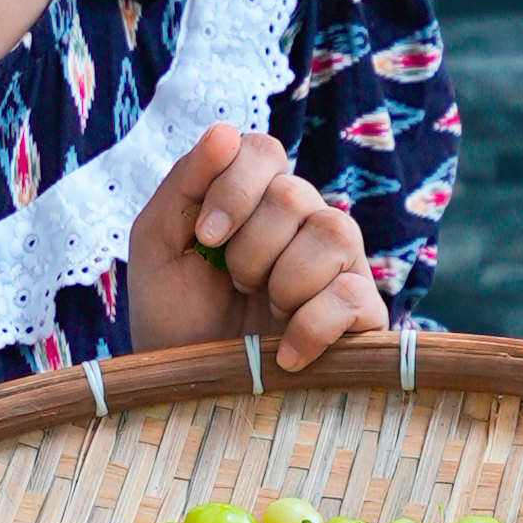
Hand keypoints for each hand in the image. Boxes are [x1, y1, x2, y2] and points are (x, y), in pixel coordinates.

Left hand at [128, 120, 388, 370]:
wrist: (192, 390)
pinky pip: (351, 293)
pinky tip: (285, 354)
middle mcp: (305, 220)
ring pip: (331, 231)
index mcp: (257, 197)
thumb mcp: (158, 247)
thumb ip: (184, 185)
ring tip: (264, 312)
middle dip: (249, 248)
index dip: (233, 188)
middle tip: (234, 284)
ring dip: (282, 281)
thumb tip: (224, 131)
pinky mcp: (364, 313)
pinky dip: (310, 325)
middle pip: (294, 194)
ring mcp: (341, 264)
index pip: (263, 150)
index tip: (205, 237)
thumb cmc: (175, 316)